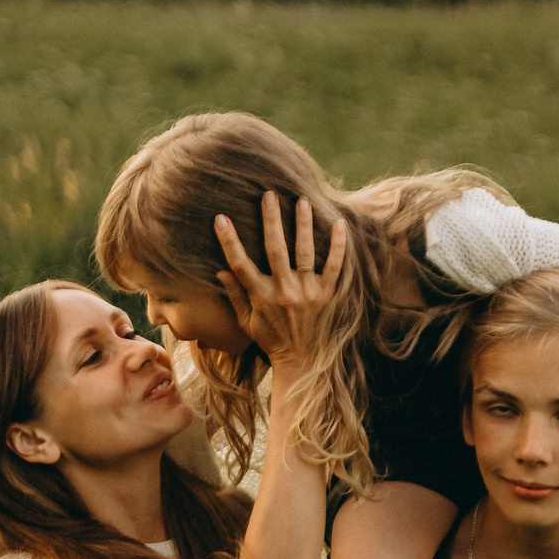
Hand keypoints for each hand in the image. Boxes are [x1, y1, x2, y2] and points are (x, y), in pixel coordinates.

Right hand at [213, 191, 344, 372]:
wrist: (303, 362)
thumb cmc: (272, 341)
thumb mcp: (247, 322)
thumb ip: (235, 296)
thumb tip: (220, 270)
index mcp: (261, 296)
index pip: (240, 263)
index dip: (229, 241)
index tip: (221, 218)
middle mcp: (283, 291)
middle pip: (275, 249)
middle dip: (271, 220)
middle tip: (268, 195)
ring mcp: (307, 292)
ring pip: (304, 252)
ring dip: (302, 225)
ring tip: (301, 201)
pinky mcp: (328, 295)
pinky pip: (335, 267)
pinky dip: (338, 246)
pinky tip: (339, 224)